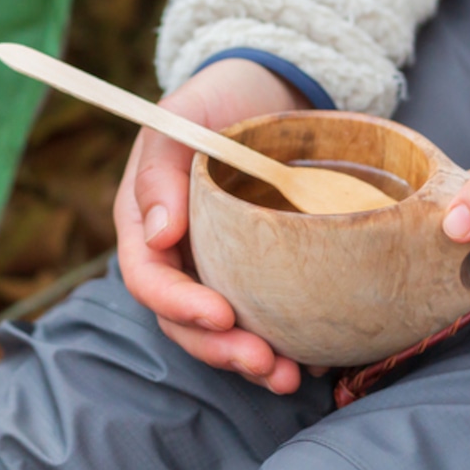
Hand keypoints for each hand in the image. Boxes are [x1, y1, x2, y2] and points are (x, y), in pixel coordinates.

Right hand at [114, 58, 310, 392]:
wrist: (269, 91)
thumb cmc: (219, 99)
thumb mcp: (183, 116)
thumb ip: (160, 169)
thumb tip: (160, 234)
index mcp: (150, 225)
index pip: (150, 279)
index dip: (180, 306)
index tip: (222, 317)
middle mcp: (182, 257)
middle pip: (186, 322)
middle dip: (221, 350)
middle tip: (266, 364)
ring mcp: (221, 270)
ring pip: (224, 332)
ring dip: (253, 361)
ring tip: (291, 378)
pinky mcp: (261, 274)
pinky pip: (267, 318)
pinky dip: (289, 344)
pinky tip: (319, 360)